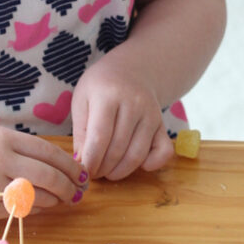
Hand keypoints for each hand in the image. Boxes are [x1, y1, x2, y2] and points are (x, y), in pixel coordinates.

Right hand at [0, 125, 86, 218]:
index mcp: (2, 138)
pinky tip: (39, 206)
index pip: (49, 153)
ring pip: (36, 197)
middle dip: (68, 186)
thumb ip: (20, 149)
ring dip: (54, 200)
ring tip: (61, 199)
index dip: (70, 165)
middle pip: (48, 176)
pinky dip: (34, 210)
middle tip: (77, 192)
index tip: (82, 173)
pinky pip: (18, 212)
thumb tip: (57, 164)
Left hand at [71, 53, 173, 180]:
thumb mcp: (82, 100)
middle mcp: (134, 104)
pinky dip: (152, 165)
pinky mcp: (163, 124)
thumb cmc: (101, 86)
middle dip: (103, 168)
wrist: (131, 70)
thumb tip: (81, 163)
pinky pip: (164, 152)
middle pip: (118, 148)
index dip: (90, 161)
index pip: (99, 137)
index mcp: (108, 95)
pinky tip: (137, 165)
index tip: (83, 171)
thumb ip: (80, 131)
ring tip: (107, 172)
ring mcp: (151, 114)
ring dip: (120, 171)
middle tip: (93, 173)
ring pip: (137, 154)